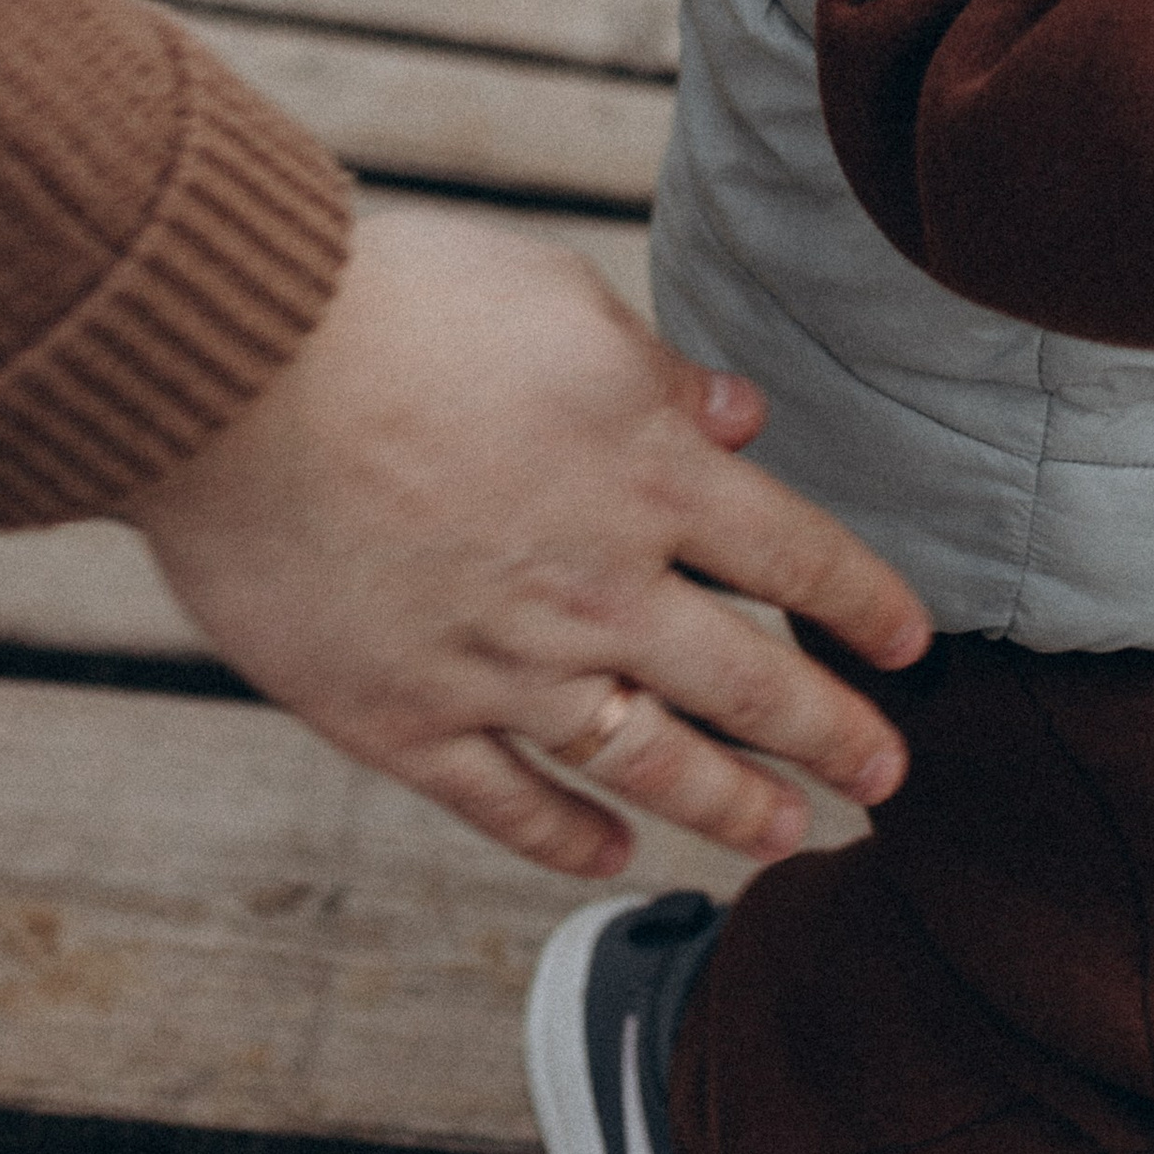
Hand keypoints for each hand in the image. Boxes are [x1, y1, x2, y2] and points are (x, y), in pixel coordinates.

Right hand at [131, 208, 931, 876]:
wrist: (241, 375)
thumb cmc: (401, 307)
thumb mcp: (561, 302)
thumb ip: (659, 375)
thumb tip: (743, 415)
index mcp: (648, 470)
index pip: (795, 554)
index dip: (863, 604)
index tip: (911, 646)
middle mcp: (597, 584)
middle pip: (747, 680)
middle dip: (831, 735)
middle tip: (888, 782)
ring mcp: (503, 665)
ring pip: (649, 760)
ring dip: (731, 806)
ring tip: (790, 838)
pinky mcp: (404, 720)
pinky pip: (509, 801)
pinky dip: (570, 835)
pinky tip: (617, 851)